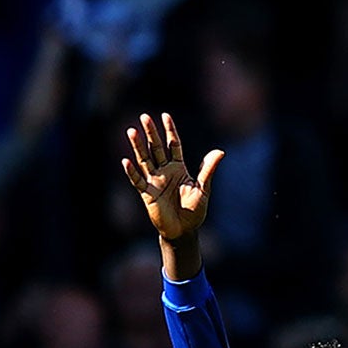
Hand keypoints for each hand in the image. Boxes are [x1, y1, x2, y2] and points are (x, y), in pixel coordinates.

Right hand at [121, 112, 221, 242]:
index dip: (169, 131)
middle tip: (144, 116)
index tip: (165, 115)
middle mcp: (165, 171)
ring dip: (138, 146)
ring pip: (145, 160)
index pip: (173, 145)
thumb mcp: (203, 188)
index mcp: (178, 168)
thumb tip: (220, 151)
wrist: (184, 231)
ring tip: (132, 131)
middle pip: (156, 148)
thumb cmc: (194, 211)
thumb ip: (208, 170)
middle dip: (151, 133)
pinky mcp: (147, 194)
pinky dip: (132, 172)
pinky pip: (138, 181)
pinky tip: (126, 161)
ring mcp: (155, 182)